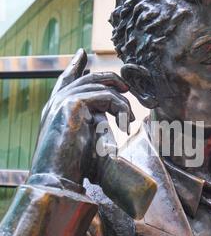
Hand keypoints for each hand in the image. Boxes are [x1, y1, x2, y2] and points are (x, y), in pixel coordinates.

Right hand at [29, 49, 134, 185]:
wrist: (56, 181)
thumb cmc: (71, 170)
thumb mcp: (83, 144)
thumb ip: (91, 128)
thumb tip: (109, 124)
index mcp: (55, 111)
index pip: (65, 80)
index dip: (74, 66)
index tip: (82, 55)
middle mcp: (55, 103)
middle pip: (85, 77)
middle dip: (108, 78)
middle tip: (126, 88)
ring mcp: (61, 101)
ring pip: (98, 85)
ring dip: (120, 101)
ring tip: (129, 120)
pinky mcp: (70, 104)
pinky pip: (103, 95)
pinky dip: (119, 107)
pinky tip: (124, 124)